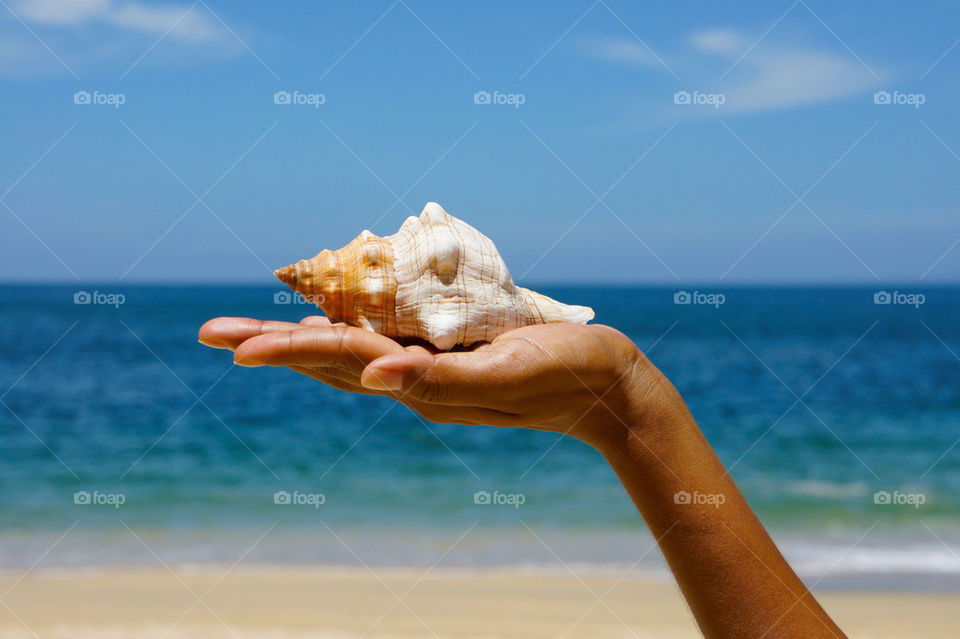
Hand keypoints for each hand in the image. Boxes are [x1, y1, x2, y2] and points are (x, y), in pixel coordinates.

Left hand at [198, 316, 657, 448]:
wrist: (605, 387)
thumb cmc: (564, 374)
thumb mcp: (502, 374)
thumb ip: (436, 379)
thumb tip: (369, 377)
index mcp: (422, 384)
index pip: (340, 362)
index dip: (286, 350)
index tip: (233, 347)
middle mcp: (415, 378)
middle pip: (327, 358)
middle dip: (270, 344)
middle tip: (209, 332)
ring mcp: (429, 367)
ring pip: (349, 351)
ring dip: (297, 338)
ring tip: (253, 329)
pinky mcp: (449, 352)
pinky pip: (384, 340)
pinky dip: (345, 330)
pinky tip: (328, 320)